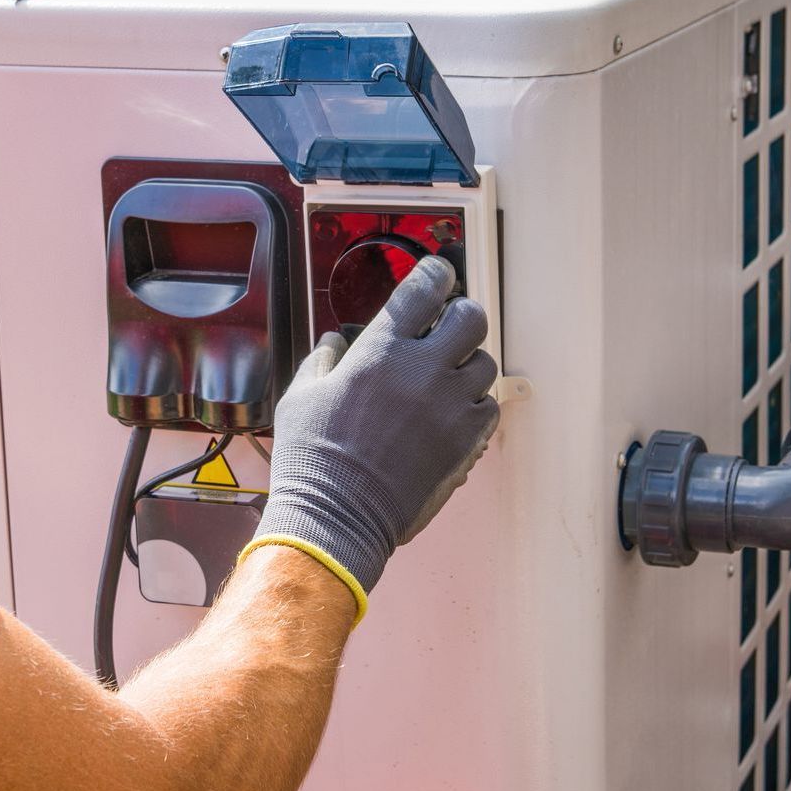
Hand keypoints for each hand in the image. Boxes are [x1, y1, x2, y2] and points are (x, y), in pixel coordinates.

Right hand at [244, 256, 498, 620]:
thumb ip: (324, 360)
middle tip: (449, 328)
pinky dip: (477, 406)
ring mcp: (451, 405)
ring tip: (448, 379)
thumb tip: (336, 342)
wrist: (338, 517)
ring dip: (469, 365)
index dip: (436, 273)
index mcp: (380, 350)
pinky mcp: (466, 440)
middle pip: (471, 316)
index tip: (438, 274)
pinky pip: (490, 407)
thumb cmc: (312, 459)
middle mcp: (423, 370)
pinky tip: (455, 414)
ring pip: (486, 363)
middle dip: (462, 316)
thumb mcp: (301, 396)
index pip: (424, 287)